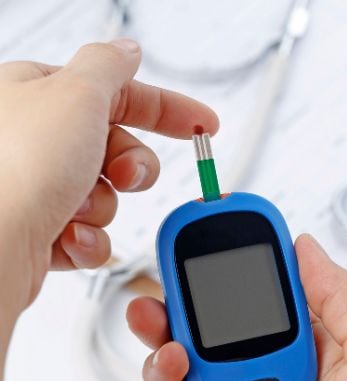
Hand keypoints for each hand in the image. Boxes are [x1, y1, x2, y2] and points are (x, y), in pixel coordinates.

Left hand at [0, 39, 217, 310]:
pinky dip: (87, 239)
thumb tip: (127, 51)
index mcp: (41, 96)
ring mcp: (40, 187)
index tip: (203, 125)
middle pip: (119, 149)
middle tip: (123, 174)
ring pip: (107, 197)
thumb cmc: (15, 170)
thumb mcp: (77, 95)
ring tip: (74, 209)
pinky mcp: (42, 229)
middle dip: (131, 167)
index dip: (168, 110)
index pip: (120, 94)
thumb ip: (110, 69)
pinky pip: (91, 233)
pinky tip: (67, 237)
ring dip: (102, 207)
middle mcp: (38, 140)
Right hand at [127, 235, 346, 380]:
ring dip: (165, 351)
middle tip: (162, 288)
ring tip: (171, 346)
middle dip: (179, 307)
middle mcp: (271, 378)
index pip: (258, 298)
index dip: (231, 269)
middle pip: (210, 332)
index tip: (208, 242)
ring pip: (183, 372)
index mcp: (308, 350)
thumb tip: (305, 247)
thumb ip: (338, 293)